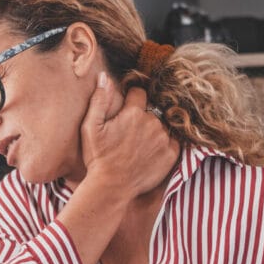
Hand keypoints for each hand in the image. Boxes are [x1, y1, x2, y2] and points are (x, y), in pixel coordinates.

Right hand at [80, 73, 179, 199]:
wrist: (111, 187)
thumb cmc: (98, 157)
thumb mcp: (90, 127)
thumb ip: (99, 100)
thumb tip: (104, 77)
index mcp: (133, 113)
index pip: (139, 93)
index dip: (131, 100)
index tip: (125, 111)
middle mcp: (152, 123)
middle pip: (151, 111)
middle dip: (141, 118)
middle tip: (128, 135)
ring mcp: (163, 139)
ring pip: (161, 126)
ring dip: (152, 131)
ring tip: (137, 147)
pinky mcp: (171, 155)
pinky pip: (172, 141)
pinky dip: (163, 145)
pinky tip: (149, 154)